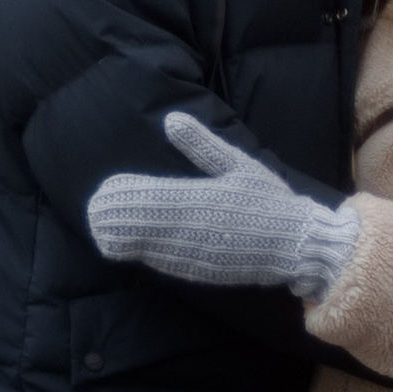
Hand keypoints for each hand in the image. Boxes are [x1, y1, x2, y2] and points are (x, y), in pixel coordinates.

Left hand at [87, 112, 356, 302]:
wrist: (297, 243)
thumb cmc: (269, 200)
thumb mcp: (239, 164)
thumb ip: (202, 145)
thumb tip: (171, 120)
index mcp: (203, 198)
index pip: (154, 198)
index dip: (126, 197)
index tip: (104, 191)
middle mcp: (196, 228)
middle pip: (145, 225)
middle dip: (119, 220)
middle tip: (95, 212)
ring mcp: (198, 253)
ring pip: (151, 248)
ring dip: (126, 239)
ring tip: (103, 231)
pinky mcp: (203, 271)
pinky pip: (168, 264)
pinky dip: (147, 255)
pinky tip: (131, 250)